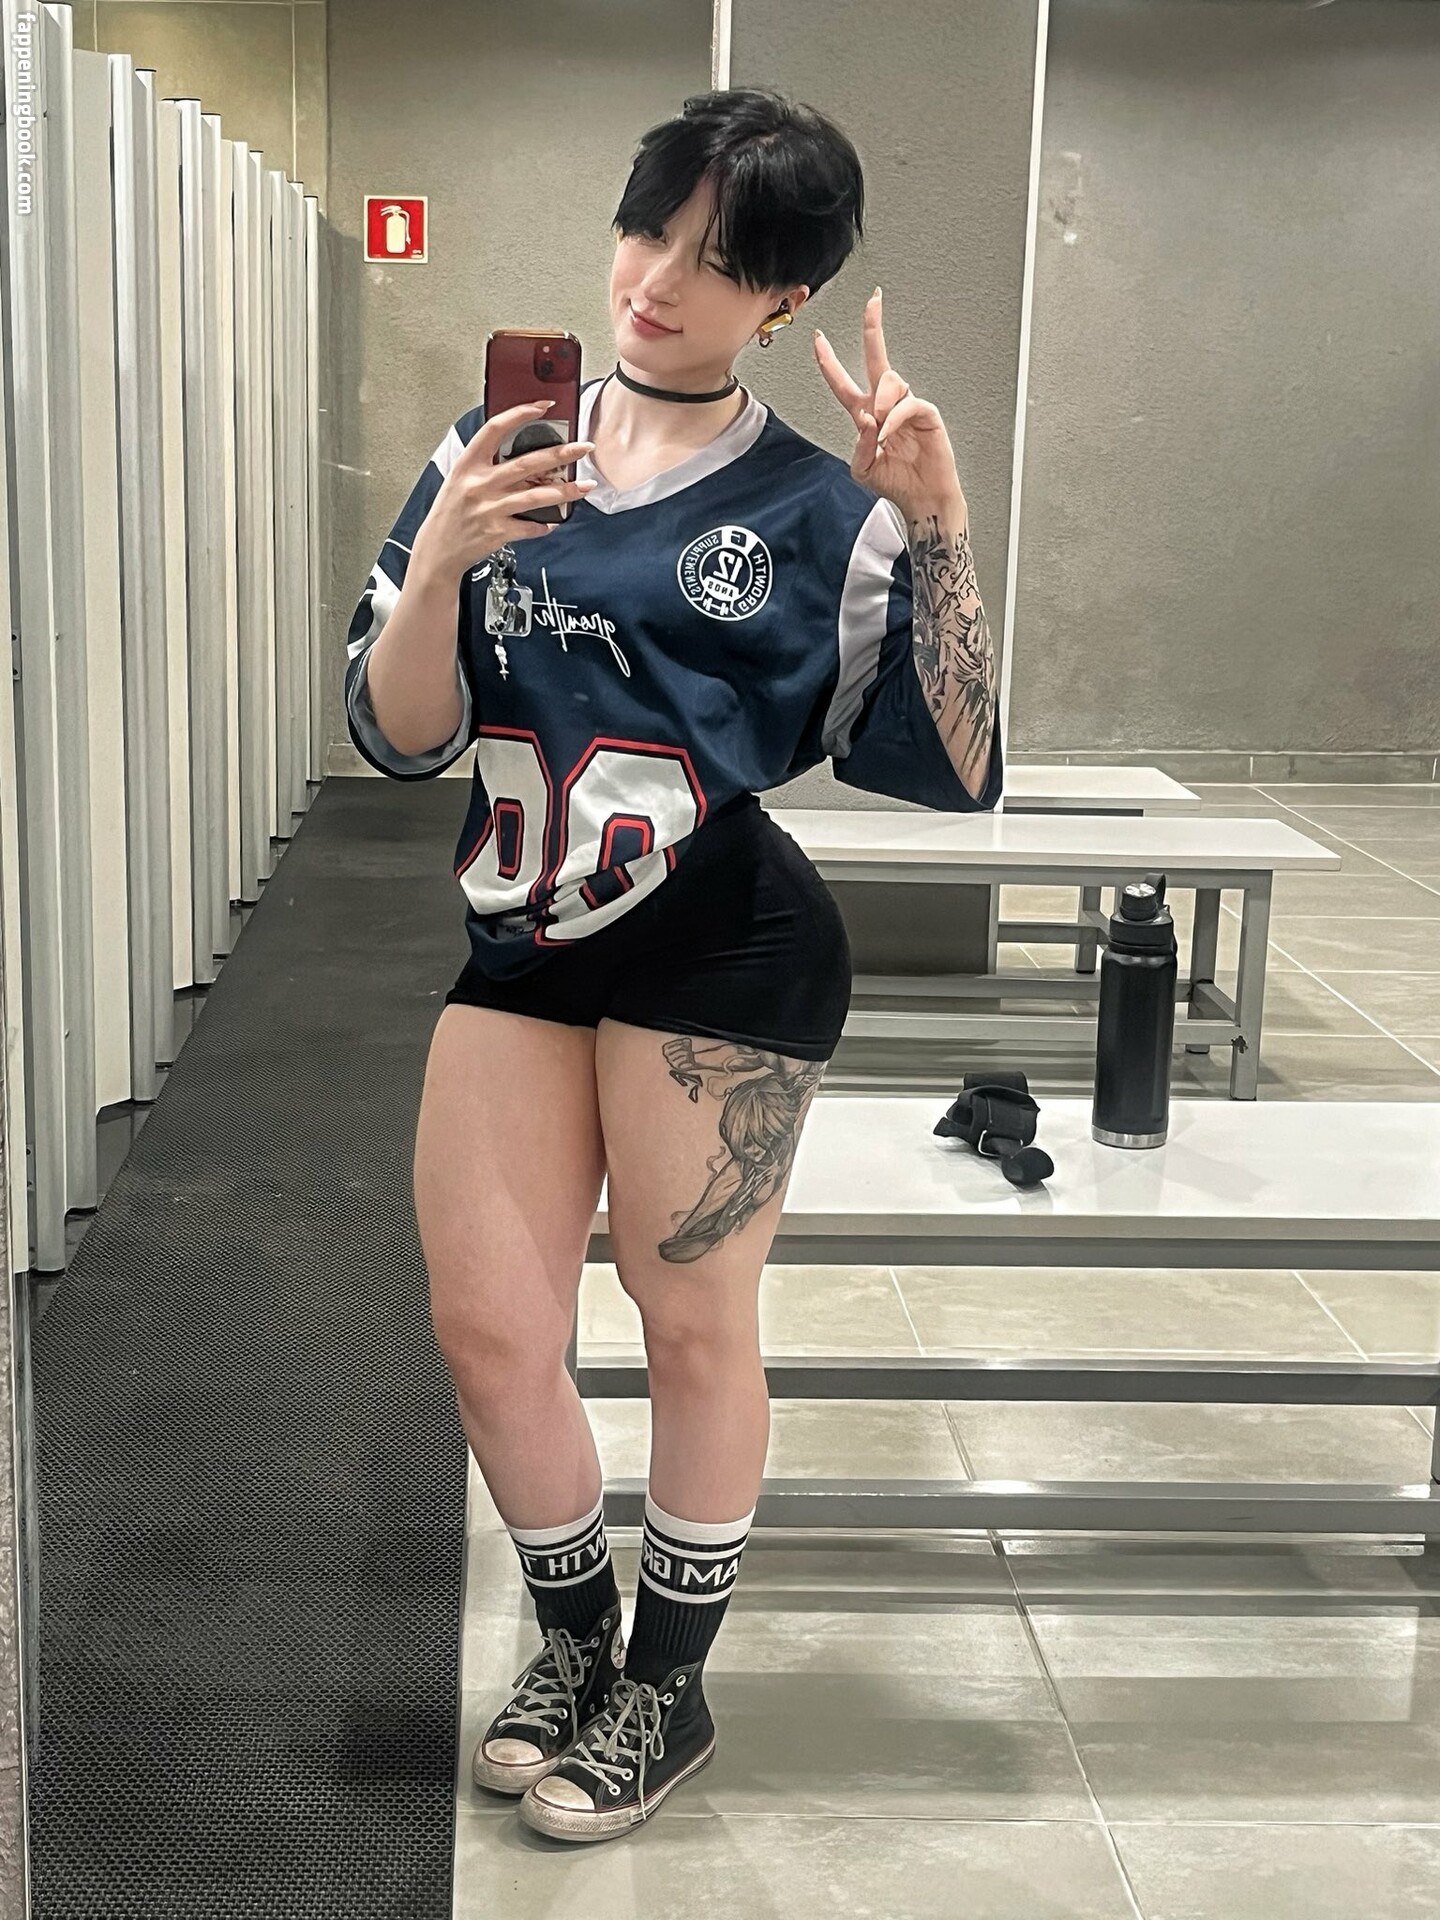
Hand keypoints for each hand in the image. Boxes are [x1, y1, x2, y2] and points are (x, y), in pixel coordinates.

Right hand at [412, 402, 596, 583]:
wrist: (438, 548)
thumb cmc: (451, 512)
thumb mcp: (459, 478)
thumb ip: (486, 464)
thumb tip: (524, 454)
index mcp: (468, 464)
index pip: (495, 429)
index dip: (520, 414)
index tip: (543, 406)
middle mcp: (479, 484)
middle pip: (526, 463)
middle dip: (560, 454)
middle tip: (583, 448)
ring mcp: (489, 509)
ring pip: (535, 496)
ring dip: (565, 491)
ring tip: (586, 486)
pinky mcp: (497, 532)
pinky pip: (530, 526)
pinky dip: (545, 524)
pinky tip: (555, 520)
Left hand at [813, 289, 964, 523]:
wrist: (923, 498)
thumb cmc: (896, 483)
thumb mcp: (863, 469)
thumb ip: (859, 445)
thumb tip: (867, 419)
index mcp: (866, 416)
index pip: (843, 383)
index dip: (830, 362)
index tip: (818, 339)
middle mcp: (885, 406)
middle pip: (876, 359)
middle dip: (873, 329)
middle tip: (873, 302)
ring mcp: (906, 407)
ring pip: (890, 382)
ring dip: (880, 402)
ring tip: (880, 427)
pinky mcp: (926, 414)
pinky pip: (907, 404)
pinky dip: (895, 418)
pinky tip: (891, 433)